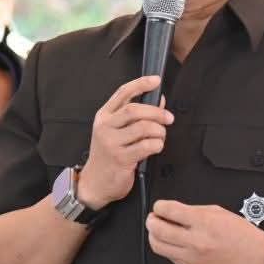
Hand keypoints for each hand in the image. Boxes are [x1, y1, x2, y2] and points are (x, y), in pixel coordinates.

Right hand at [75, 76, 173, 208]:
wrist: (95, 183)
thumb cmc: (108, 155)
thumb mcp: (116, 132)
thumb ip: (135, 116)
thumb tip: (158, 100)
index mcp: (104, 116)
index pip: (123, 93)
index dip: (141, 84)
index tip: (155, 80)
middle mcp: (105, 127)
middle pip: (134, 110)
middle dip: (156, 112)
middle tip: (168, 118)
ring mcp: (111, 143)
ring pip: (143, 128)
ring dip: (159, 131)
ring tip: (160, 136)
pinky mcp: (120, 158)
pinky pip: (146, 146)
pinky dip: (157, 145)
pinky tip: (156, 147)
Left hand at [145, 199, 263, 263]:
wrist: (256, 260)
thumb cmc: (243, 236)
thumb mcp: (220, 213)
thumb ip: (195, 211)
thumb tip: (175, 211)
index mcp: (203, 222)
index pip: (169, 211)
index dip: (159, 206)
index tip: (159, 206)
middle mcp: (195, 241)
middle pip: (158, 230)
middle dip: (151, 221)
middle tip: (153, 218)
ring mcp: (192, 258)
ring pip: (159, 247)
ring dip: (154, 236)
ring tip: (158, 231)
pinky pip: (171, 258)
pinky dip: (168, 249)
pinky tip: (173, 243)